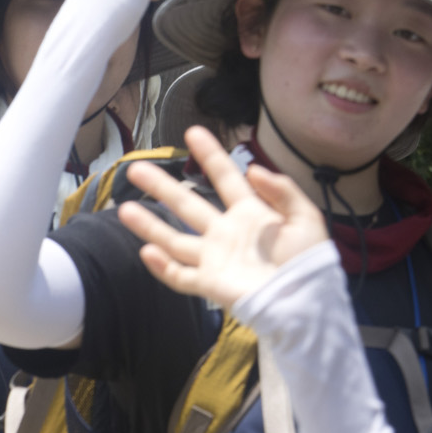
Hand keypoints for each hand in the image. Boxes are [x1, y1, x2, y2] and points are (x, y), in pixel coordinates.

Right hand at [117, 127, 330, 308]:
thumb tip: (252, 169)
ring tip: (123, 209)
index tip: (193, 133)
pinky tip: (147, 252)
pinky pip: (179, 276)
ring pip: (173, 239)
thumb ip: (282, 191)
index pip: (225, 177)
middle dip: (161, 186)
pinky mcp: (209, 284)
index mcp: (250, 213)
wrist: (305, 299)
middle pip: (187, 204)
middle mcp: (225, 233)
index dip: (210, 155)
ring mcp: (214, 258)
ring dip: (148, 225)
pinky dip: (162, 267)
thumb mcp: (305, 217)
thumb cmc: (309, 260)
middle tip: (136, 169)